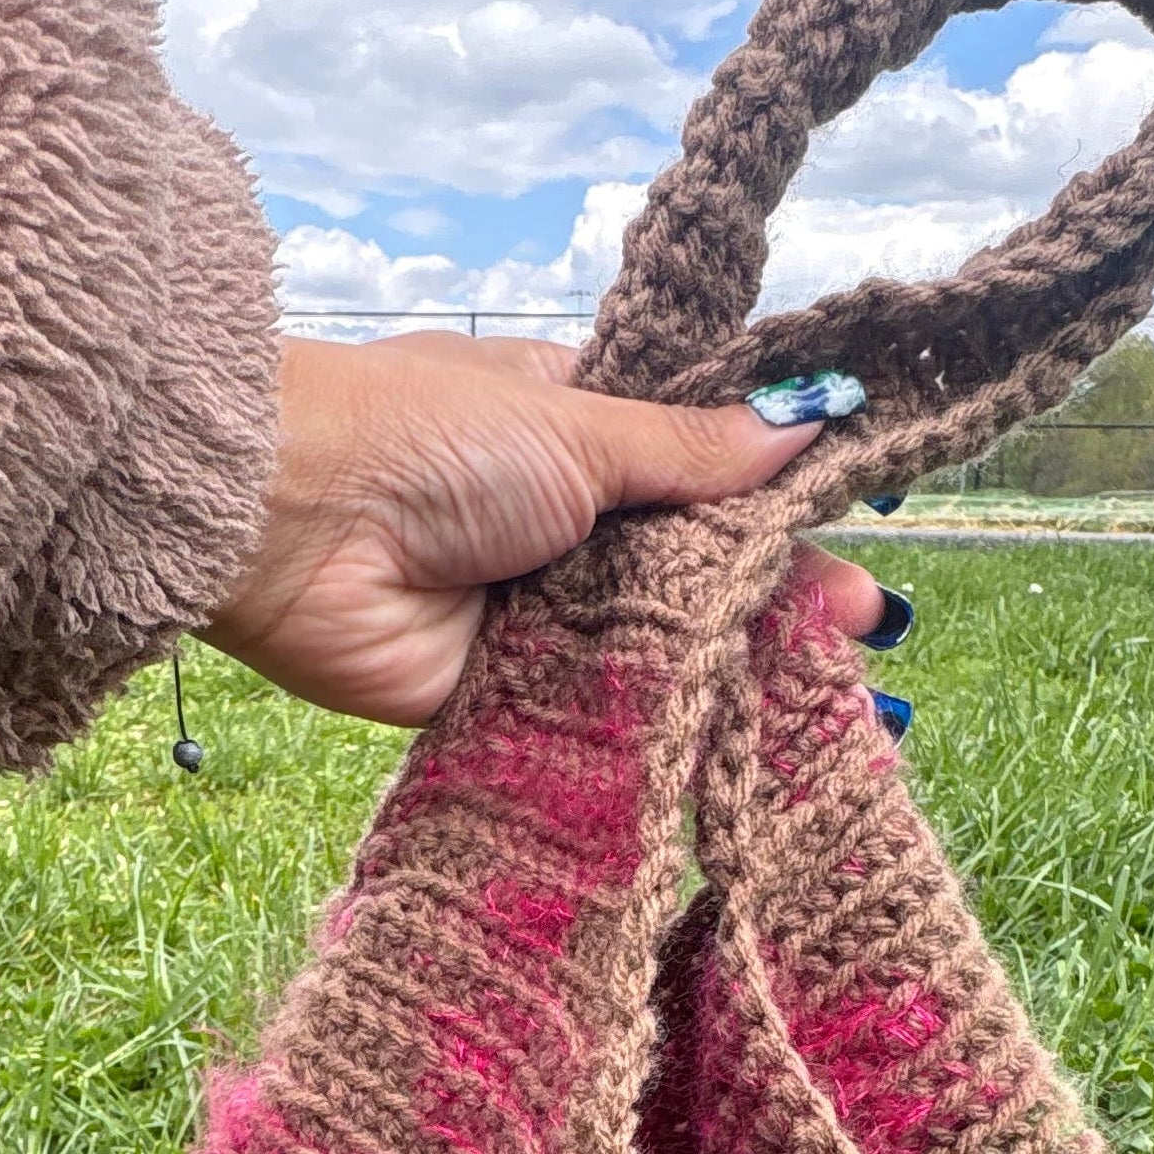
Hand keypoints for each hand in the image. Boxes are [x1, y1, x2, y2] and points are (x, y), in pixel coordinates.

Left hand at [205, 332, 889, 726]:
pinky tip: (745, 733)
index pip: (695, 466)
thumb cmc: (423, 437)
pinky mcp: (508, 692)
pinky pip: (600, 707)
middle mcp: (559, 519)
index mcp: (572, 426)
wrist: (288, 524)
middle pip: (687, 563)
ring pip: (653, 640)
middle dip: (773, 590)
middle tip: (864, 622)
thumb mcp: (576, 424)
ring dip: (732, 659)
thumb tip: (806, 420)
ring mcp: (535, 609)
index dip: (770, 497)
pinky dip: (661, 717)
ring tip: (829, 684)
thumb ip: (692, 450)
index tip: (849, 522)